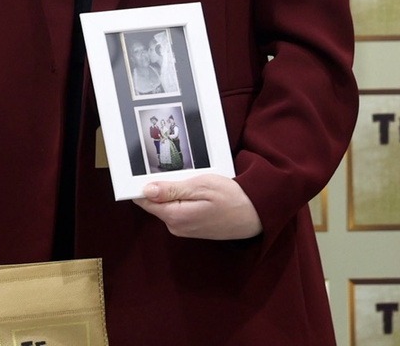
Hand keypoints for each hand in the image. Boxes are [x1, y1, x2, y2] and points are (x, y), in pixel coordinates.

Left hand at [134, 174, 262, 240]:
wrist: (255, 215)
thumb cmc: (232, 199)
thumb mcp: (201, 186)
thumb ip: (172, 190)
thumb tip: (146, 190)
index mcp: (175, 216)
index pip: (145, 200)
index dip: (143, 184)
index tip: (147, 170)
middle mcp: (175, 226)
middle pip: (155, 201)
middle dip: (162, 186)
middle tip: (179, 172)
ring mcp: (183, 229)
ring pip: (167, 205)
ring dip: (174, 191)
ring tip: (192, 181)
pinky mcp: (191, 227)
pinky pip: (178, 209)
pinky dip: (183, 198)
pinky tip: (197, 191)